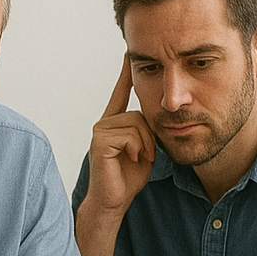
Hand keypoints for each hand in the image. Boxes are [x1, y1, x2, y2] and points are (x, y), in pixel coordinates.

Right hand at [82, 56, 155, 216]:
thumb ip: (147, 131)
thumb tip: (157, 114)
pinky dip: (138, 148)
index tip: (128, 54)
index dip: (125, 74)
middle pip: (139, 114)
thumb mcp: (145, 149)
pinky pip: (130, 134)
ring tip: (140, 158)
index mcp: (114, 123)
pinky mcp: (99, 140)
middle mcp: (104, 123)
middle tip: (146, 155)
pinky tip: (133, 159)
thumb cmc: (129, 178)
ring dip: (145, 144)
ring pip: (136, 123)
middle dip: (149, 136)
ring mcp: (100, 130)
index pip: (121, 93)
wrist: (114, 201)